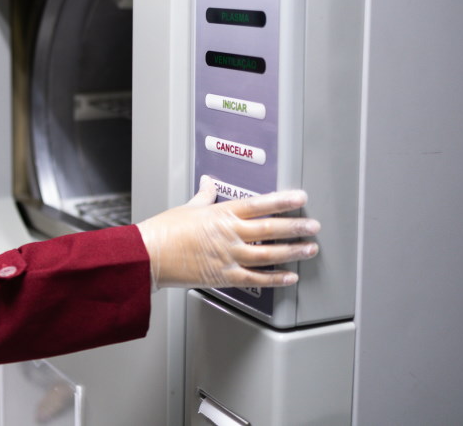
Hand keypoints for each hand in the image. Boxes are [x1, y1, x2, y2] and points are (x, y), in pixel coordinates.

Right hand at [137, 176, 320, 288]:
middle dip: (296, 227)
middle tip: (313, 226)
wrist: (149, 255)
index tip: (300, 198)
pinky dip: (275, 279)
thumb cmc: (164, 231)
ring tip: (309, 249)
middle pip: (271, 229)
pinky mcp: (224, 276)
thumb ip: (204, 196)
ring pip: (269, 254)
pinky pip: (256, 278)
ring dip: (292, 252)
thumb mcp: (187, 208)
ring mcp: (229, 256)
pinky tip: (289, 277)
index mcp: (221, 214)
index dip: (283, 200)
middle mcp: (230, 234)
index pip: (260, 204)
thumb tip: (208, 183)